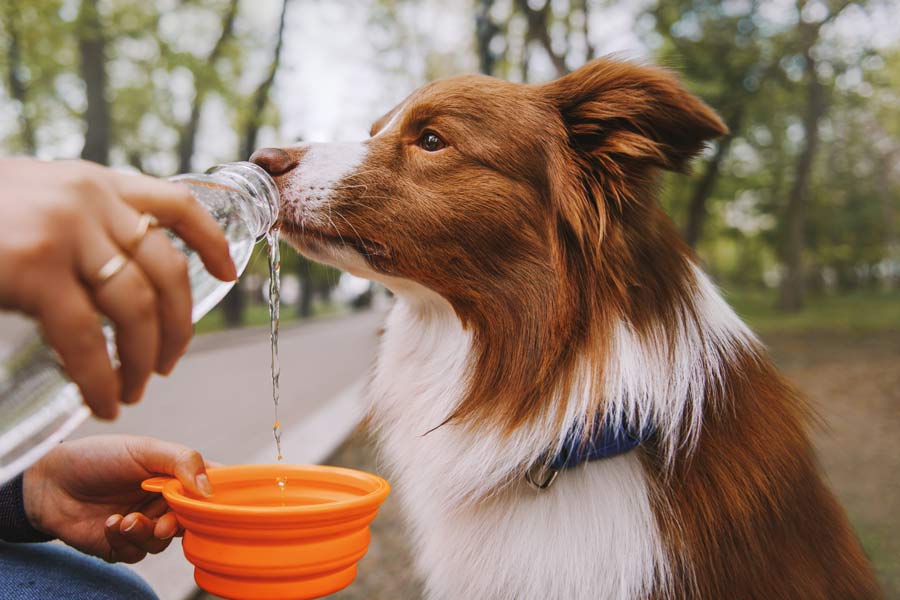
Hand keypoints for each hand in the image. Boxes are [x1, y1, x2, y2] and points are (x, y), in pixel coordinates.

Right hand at [0, 158, 237, 418]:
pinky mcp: (34, 268)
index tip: (232, 273)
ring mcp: (64, 232)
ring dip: (146, 358)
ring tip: (135, 388)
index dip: (214, 242)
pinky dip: (101, 378)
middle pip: (169, 271)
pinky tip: (104, 400)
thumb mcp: (36, 198)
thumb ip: (83, 222)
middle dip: (181, 327)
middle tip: (169, 362)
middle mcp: (90, 200)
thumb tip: (122, 268)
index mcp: (96, 182)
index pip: (180, 205)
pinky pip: (87, 338)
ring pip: (138, 308)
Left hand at [22, 435, 214, 563]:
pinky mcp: (122, 544)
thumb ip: (182, 461)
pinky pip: (137, 553)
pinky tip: (109, 523)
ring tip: (126, 519)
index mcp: (176, 475)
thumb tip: (210, 490)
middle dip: (179, 523)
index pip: (211, 486)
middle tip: (165, 520)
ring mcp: (144, 523)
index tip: (219, 503)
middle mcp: (164, 501)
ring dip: (147, 533)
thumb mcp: (144, 449)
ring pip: (164, 542)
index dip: (220, 496)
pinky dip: (125, 540)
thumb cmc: (97, 457)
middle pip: (192, 521)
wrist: (48, 482)